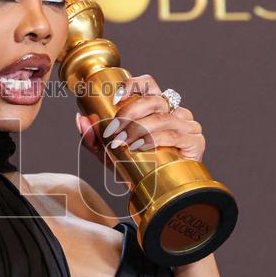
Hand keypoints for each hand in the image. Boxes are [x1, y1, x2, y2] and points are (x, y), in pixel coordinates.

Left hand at [74, 74, 204, 163]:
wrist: (159, 193)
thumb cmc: (136, 167)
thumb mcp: (109, 152)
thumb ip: (94, 137)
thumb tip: (80, 119)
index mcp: (157, 106)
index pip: (148, 84)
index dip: (133, 85)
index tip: (115, 99)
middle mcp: (175, 111)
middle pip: (154, 100)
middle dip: (130, 113)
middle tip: (113, 129)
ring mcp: (188, 125)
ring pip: (162, 118)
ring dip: (138, 128)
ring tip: (122, 141)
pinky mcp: (196, 141)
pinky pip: (175, 135)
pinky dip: (154, 139)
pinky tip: (139, 146)